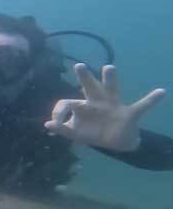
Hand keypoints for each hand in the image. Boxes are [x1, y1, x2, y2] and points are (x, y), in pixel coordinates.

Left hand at [45, 64, 165, 151]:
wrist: (115, 142)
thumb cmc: (92, 132)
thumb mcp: (75, 133)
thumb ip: (62, 129)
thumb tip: (46, 124)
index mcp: (83, 106)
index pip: (68, 103)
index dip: (59, 112)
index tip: (53, 123)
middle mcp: (97, 102)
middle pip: (89, 87)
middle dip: (84, 77)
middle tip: (78, 66)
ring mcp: (113, 106)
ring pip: (111, 89)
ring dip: (109, 79)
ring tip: (108, 68)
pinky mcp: (128, 113)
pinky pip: (142, 106)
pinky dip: (152, 100)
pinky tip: (161, 92)